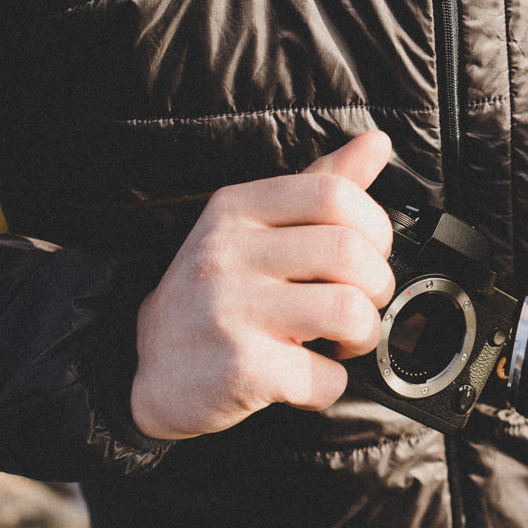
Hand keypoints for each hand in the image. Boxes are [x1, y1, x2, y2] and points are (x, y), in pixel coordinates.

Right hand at [130, 132, 396, 439]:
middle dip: (377, 286)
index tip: (368, 253)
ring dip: (363, 335)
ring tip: (341, 340)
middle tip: (360, 303)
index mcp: (237, 209)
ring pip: (348, 311)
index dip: (375, 227)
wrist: (149, 368)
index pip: (334, 194)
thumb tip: (377, 142)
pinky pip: (325, 376)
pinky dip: (332, 384)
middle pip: (350, 253)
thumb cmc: (215, 294)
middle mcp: (228, 253)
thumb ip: (318, 185)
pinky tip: (307, 377)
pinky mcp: (240, 369)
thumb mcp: (253, 227)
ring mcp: (231, 310)